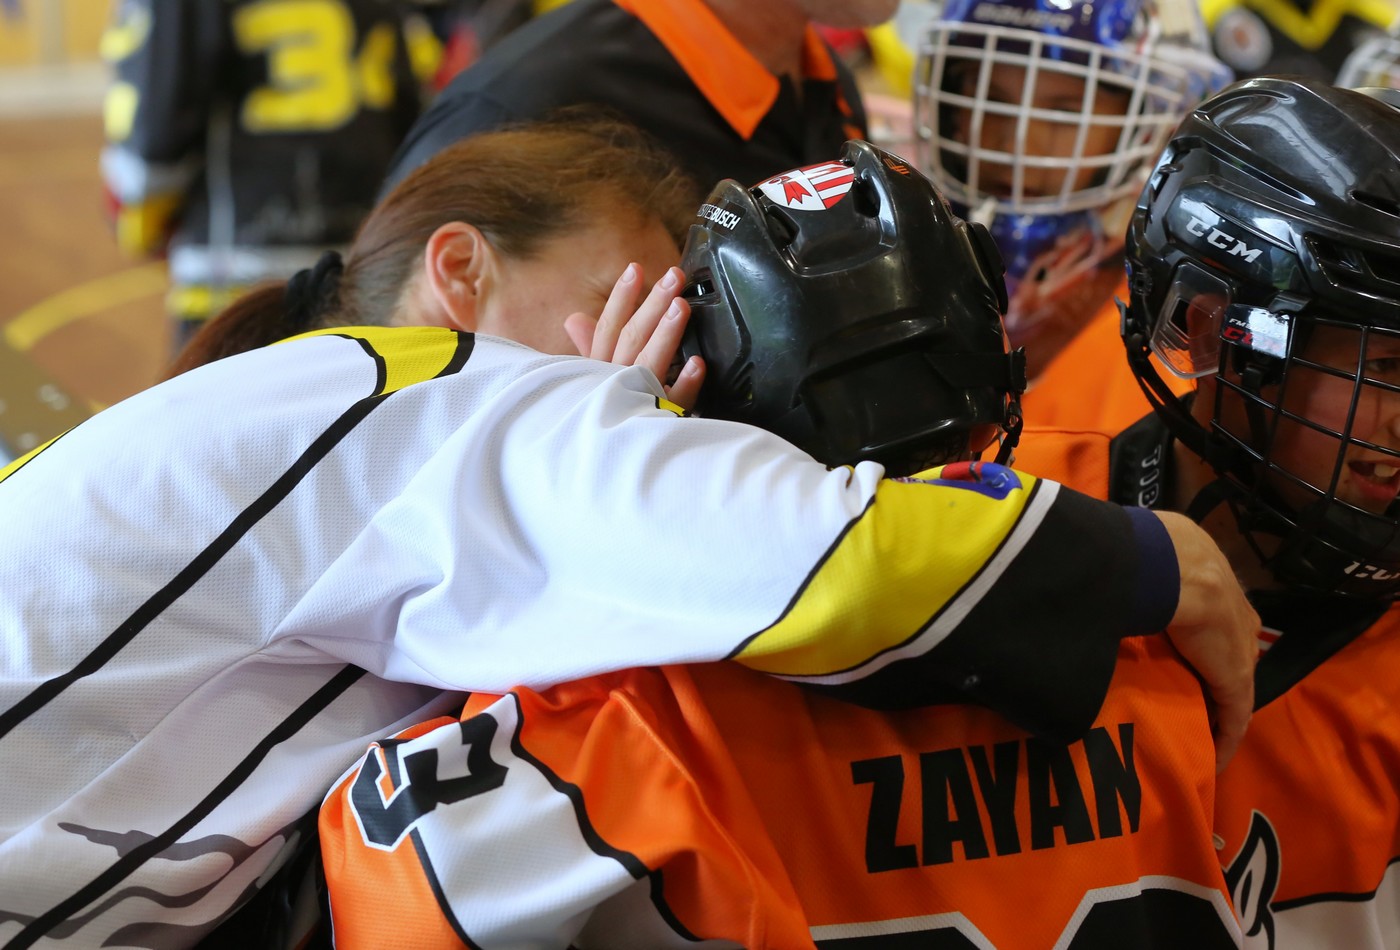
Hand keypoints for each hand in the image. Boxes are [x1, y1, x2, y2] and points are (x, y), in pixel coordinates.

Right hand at [565, 264, 705, 410]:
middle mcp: (612, 382)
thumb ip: (588, 348)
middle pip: (631, 337)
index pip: (609, 328)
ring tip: (682, 307)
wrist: (599, 467)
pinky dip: (685, 384)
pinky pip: (672, 403)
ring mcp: (634, 401)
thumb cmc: (597, 415)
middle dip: (651, 304)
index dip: (621, 298)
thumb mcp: (586, 381)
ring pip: (649, 363)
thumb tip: (575, 319)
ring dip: (666, 334)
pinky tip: (698, 365)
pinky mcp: (656, 423)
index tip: (636, 269)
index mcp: (597, 371)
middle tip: (674, 277)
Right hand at [1153, 510, 1260, 772]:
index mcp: (1216, 586)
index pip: (1215, 623)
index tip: (1182, 664)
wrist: (1171, 566)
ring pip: (1232, 686)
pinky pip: (1233, 716)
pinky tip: (1213, 760)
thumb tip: (1102, 578)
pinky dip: (1224, 739)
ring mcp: (1241, 649)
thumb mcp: (1151, 561)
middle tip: (1189, 702)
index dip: (1201, 646)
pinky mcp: (1236, 679)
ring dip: (1217, 709)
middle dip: (1213, 678)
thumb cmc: (1149, 555)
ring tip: (1198, 731)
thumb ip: (1141, 576)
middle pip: (1229, 655)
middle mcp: (1238, 618)